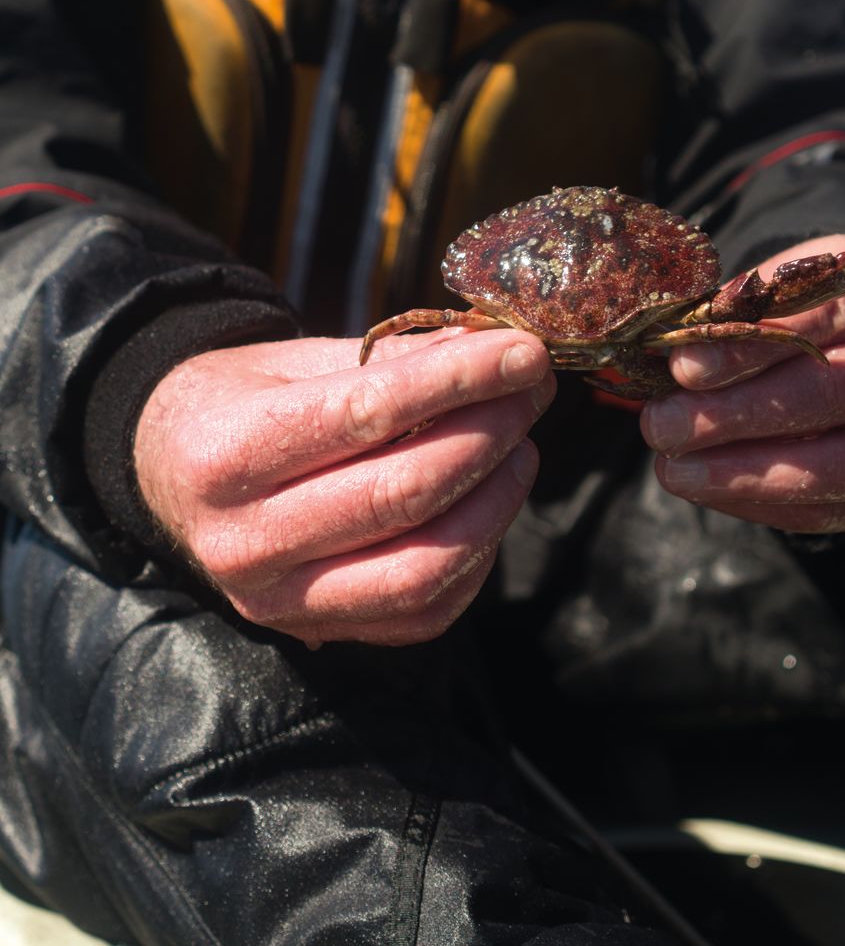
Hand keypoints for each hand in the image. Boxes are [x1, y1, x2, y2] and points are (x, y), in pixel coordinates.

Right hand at [134, 328, 553, 644]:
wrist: (172, 475)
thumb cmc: (243, 403)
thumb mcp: (298, 360)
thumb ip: (392, 361)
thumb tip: (496, 354)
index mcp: (226, 453)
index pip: (366, 414)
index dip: (460, 380)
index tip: (524, 352)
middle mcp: (245, 541)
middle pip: (403, 495)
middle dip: (490, 434)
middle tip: (532, 390)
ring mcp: (281, 601)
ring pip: (424, 568)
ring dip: (496, 502)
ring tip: (521, 445)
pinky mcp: (320, 631)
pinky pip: (424, 610)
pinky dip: (477, 554)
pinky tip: (491, 501)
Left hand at [640, 236, 844, 531]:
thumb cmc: (804, 308)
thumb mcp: (776, 287)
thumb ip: (737, 315)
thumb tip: (677, 362)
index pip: (837, 310)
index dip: (754, 342)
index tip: (682, 366)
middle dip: (745, 413)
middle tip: (665, 426)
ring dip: (753, 471)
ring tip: (677, 470)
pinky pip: (843, 508)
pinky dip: (767, 503)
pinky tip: (709, 489)